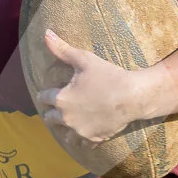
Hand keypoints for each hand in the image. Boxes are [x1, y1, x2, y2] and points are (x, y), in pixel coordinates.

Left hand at [34, 29, 164, 142]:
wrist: (133, 97)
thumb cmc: (108, 76)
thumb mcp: (84, 59)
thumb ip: (62, 49)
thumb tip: (46, 33)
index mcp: (61, 99)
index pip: (44, 98)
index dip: (45, 94)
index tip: (48, 93)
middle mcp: (66, 118)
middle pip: (50, 118)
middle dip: (52, 112)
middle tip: (57, 108)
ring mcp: (79, 131)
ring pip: (64, 134)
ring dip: (65, 128)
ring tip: (71, 120)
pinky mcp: (93, 139)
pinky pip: (82, 143)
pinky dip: (82, 138)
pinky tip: (86, 130)